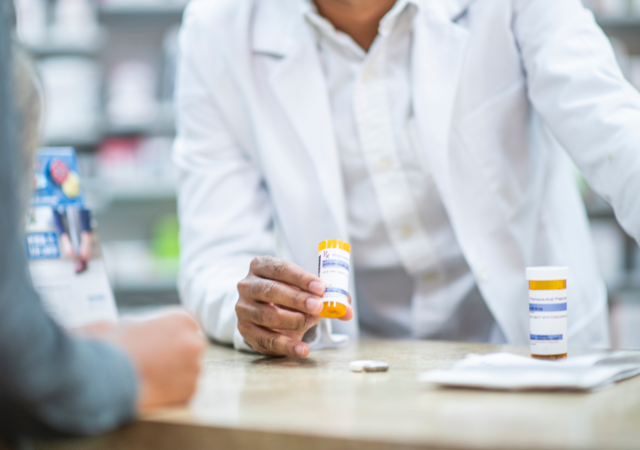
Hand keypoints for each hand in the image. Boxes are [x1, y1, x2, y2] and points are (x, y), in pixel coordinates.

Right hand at [106, 312, 205, 409]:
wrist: (107, 376)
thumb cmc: (114, 348)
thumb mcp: (127, 324)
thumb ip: (142, 325)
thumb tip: (131, 327)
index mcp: (182, 319)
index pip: (189, 326)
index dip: (175, 336)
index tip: (166, 343)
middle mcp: (193, 342)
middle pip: (193, 348)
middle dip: (180, 355)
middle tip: (158, 362)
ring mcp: (194, 367)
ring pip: (190, 370)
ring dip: (177, 374)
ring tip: (153, 378)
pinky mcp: (190, 390)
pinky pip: (186, 390)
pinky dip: (174, 392)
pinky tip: (154, 389)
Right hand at [236, 256, 352, 358]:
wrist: (265, 312)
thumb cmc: (288, 294)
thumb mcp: (304, 289)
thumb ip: (327, 296)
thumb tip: (347, 310)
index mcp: (261, 265)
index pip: (279, 268)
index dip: (301, 278)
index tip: (321, 287)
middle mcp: (247, 285)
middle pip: (271, 290)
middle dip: (297, 299)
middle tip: (318, 306)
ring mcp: (243, 308)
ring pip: (268, 315)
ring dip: (294, 320)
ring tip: (312, 322)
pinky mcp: (245, 331)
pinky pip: (267, 340)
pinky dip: (287, 346)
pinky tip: (303, 349)